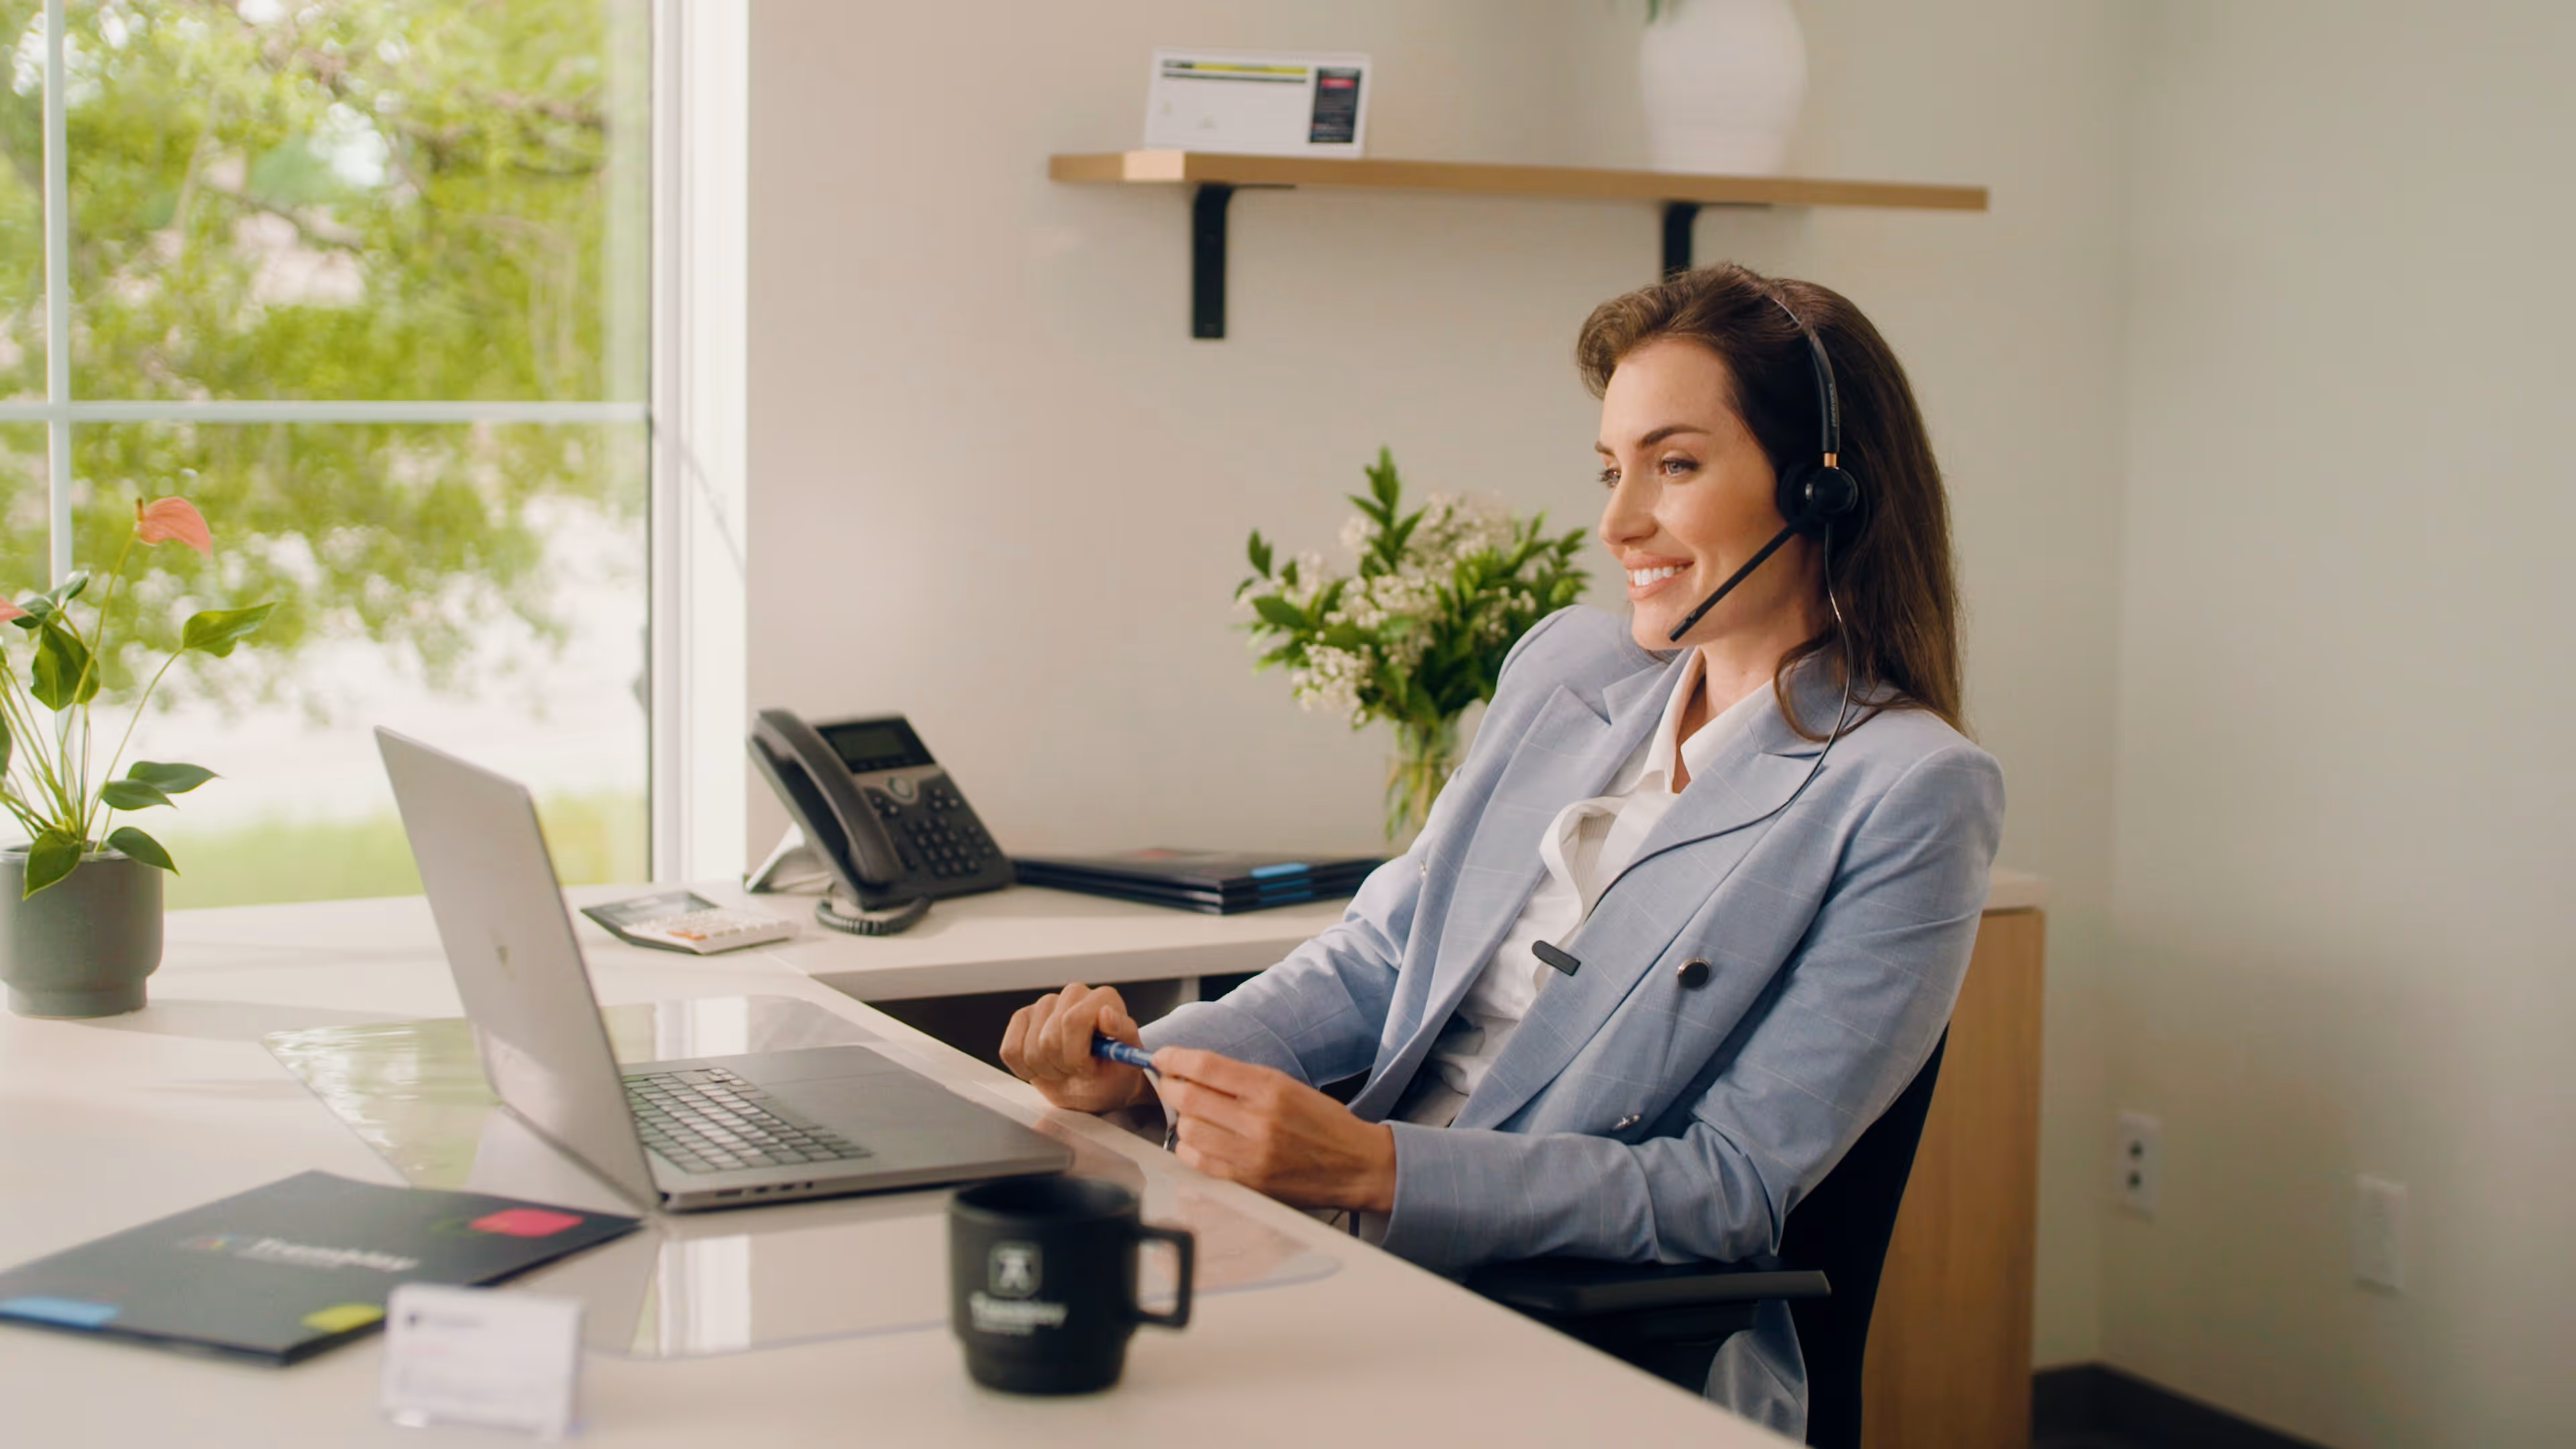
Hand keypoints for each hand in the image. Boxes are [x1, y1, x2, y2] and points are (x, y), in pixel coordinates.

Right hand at [999, 982, 1151, 1113]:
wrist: (1097, 1087)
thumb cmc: (1114, 1072)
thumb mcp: (1128, 1060)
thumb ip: (1122, 1033)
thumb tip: (1106, 1013)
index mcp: (1103, 998)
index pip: (1072, 1021)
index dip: (1076, 1054)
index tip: (1088, 1068)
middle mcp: (1074, 994)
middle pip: (1049, 1038)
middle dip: (1063, 1065)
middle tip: (1078, 1070)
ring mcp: (1045, 1005)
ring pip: (1029, 1048)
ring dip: (1047, 1070)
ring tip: (1065, 1069)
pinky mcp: (1022, 1019)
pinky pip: (1010, 1050)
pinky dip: (1026, 1070)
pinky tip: (1044, 1067)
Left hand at [1153, 1047, 1396, 1213]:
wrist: (1356, 1165)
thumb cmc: (1324, 1123)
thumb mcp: (1288, 1086)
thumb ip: (1241, 1079)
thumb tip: (1193, 1070)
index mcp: (1271, 1088)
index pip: (1207, 1066)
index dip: (1175, 1058)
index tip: (1161, 1055)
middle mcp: (1259, 1120)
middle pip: (1189, 1097)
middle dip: (1169, 1086)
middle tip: (1168, 1082)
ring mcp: (1251, 1154)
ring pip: (1188, 1130)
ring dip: (1181, 1119)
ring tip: (1192, 1115)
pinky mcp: (1247, 1182)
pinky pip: (1198, 1161)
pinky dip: (1189, 1147)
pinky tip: (1199, 1140)